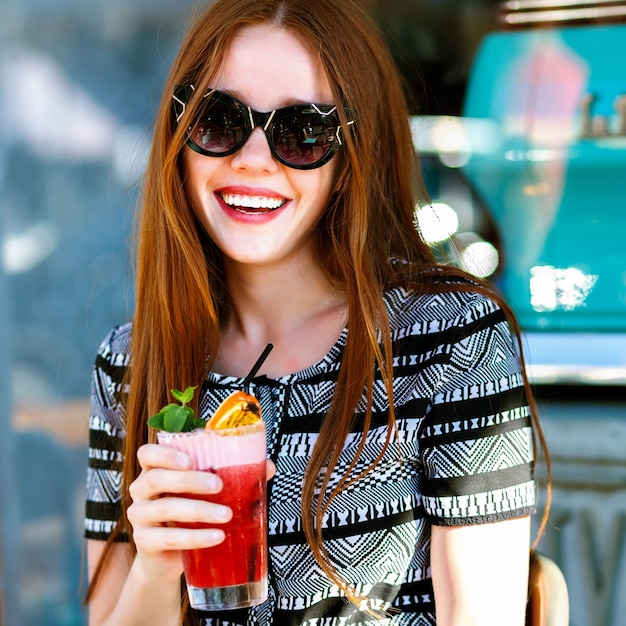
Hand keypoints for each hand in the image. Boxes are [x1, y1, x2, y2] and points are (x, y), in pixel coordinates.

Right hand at [127, 443, 231, 583]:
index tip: (190, 460)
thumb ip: (233, 475)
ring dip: (199, 510)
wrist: (170, 557)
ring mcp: (140, 516)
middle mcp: (141, 490)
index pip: (147, 453)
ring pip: (165, 508)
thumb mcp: (206, 492)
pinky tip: (216, 537)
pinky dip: (195, 537)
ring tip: (226, 515)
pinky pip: (168, 538)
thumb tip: (267, 466)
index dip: (164, 454)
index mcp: (155, 470)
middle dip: (190, 480)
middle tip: (219, 486)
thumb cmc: (190, 513)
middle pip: (157, 478)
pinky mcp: (145, 542)